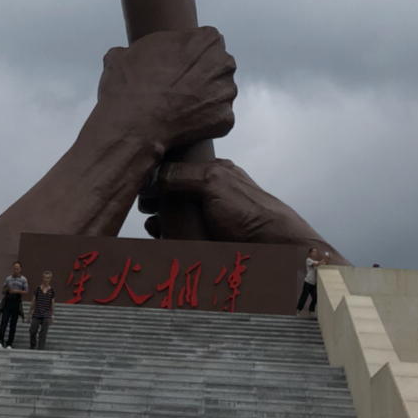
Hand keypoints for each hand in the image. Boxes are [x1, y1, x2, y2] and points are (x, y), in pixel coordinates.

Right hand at [97, 27, 236, 150]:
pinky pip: (218, 118)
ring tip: (180, 107)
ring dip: (205, 99)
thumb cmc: (129, 84)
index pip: (206, 41)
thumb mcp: (124, 54)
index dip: (189, 54)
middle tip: (178, 87)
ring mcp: (227, 92)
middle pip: (217, 66)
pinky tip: (185, 124)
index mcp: (207, 39)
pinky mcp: (226, 119)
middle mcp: (224, 62)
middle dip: (202, 75)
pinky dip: (205, 122)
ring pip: (220, 93)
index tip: (176, 65)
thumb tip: (128, 57)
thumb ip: (140, 50)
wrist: (131, 124)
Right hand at [144, 158, 347, 263]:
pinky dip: (169, 243)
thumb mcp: (214, 181)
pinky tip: (160, 244)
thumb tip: (153, 176)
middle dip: (156, 202)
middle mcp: (211, 195)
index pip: (179, 167)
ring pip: (176, 219)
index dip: (159, 174)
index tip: (142, 184)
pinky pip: (182, 241)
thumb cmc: (250, 211)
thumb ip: (183, 174)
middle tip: (145, 209)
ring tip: (152, 229)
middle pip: (175, 195)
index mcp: (215, 173)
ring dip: (160, 224)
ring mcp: (210, 220)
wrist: (275, 250)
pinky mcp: (209, 244)